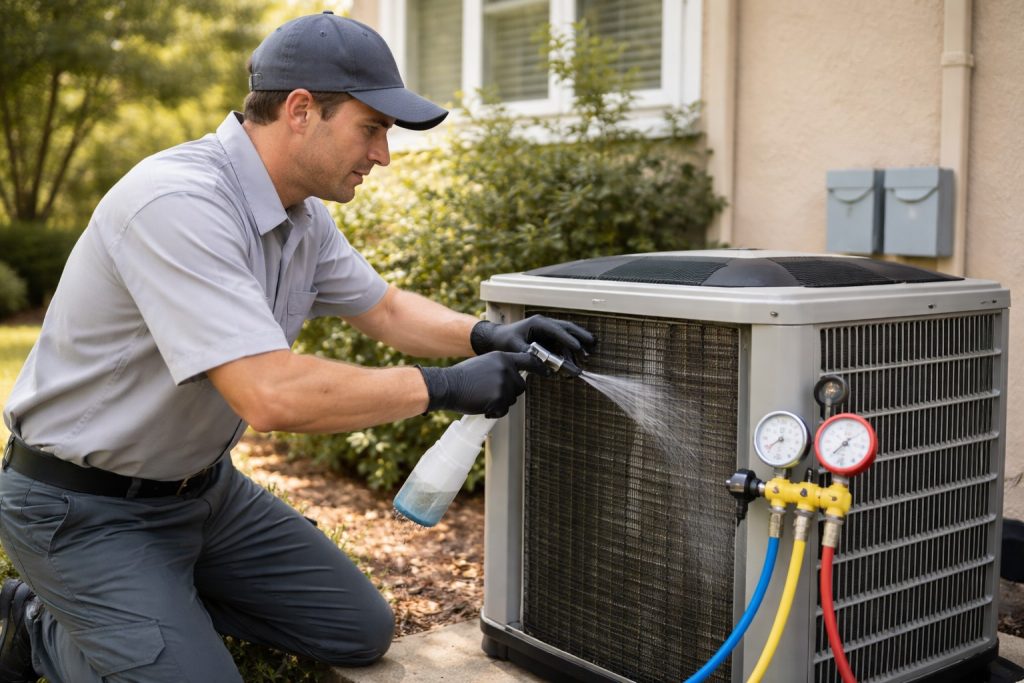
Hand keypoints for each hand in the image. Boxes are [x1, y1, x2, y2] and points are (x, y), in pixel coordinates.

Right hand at [418, 351, 545, 417]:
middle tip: (492, 392)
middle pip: (520, 386)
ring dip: (501, 402)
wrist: (448, 385)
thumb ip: (500, 366)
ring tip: (483, 397)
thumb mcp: (485, 362)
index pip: (528, 359)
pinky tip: (482, 405)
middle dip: (510, 392)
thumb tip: (513, 375)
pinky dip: (494, 412)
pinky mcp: (498, 399)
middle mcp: (505, 369)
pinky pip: (503, 410)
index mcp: (502, 357)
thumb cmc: (463, 376)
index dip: (539, 367)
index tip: (548, 372)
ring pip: (512, 399)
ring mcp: (503, 384)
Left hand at [470, 315, 595, 358]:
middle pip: (568, 329)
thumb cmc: (503, 340)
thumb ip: (529, 356)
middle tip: (593, 345)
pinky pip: (561, 346)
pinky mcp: (547, 340)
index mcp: (538, 322)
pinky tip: (573, 363)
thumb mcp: (514, 347)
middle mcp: (546, 325)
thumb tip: (543, 367)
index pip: (557, 329)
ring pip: (567, 338)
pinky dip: (568, 354)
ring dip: (576, 348)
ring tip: (585, 358)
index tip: (579, 347)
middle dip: (581, 336)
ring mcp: (548, 332)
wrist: (496, 339)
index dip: (568, 338)